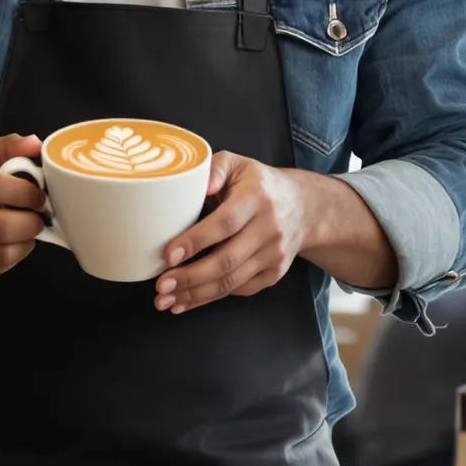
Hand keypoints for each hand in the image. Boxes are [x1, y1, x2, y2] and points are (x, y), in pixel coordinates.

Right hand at [0, 135, 46, 283]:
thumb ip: (9, 146)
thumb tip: (37, 145)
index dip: (28, 194)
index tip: (38, 196)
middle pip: (3, 227)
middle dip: (33, 224)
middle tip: (37, 218)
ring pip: (3, 254)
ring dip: (26, 243)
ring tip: (25, 231)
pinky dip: (11, 258)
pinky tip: (8, 244)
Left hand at [153, 154, 317, 313]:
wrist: (303, 207)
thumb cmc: (259, 184)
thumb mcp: (238, 164)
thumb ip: (214, 168)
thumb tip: (198, 184)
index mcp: (256, 199)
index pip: (225, 223)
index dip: (196, 241)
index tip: (169, 255)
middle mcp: (269, 229)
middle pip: (227, 261)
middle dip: (190, 277)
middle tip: (161, 285)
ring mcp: (273, 255)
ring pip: (231, 281)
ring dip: (196, 294)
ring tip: (166, 299)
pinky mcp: (273, 274)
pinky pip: (239, 290)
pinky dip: (210, 298)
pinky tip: (186, 300)